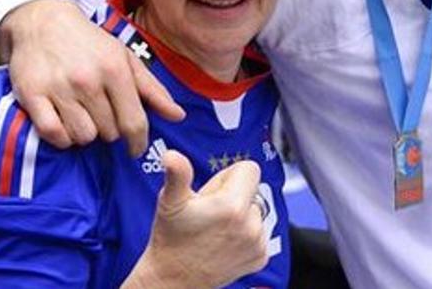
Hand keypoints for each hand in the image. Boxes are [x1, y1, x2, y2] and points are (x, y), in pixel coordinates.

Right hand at [3, 0, 183, 155]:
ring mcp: (59, 88)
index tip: (136, 149)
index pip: (134, 122)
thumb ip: (152, 89)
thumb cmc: (91, 43)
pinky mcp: (33, 95)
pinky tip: (65, 125)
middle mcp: (88, 80)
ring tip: (84, 117)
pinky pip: (53, 134)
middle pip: (108, 133)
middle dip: (110, 131)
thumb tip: (178, 116)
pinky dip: (62, 137)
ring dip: (86, 134)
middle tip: (103, 117)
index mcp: (116, 70)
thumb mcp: (125, 58)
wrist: (43, 21)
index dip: (138, 142)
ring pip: (82, 136)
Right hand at [123, 151, 268, 288]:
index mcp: (232, 206)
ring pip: (257, 211)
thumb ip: (178, 174)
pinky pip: (260, 232)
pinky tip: (225, 242)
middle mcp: (251, 225)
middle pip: (253, 189)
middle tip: (210, 212)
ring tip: (216, 229)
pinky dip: (246, 234)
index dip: (228, 176)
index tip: (212, 192)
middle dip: (235, 195)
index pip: (249, 168)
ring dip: (241, 215)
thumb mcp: (170, 203)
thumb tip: (171, 155)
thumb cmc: (171, 239)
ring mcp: (258, 243)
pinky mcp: (261, 257)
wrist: (173, 280)